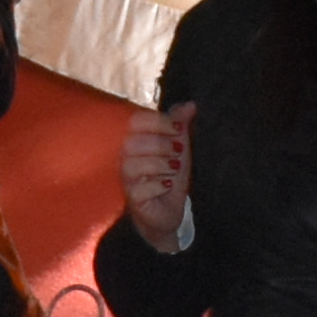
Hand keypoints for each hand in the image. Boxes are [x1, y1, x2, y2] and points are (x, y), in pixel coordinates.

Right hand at [114, 101, 199, 255]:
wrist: (168, 211)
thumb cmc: (169, 177)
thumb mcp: (179, 149)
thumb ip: (180, 126)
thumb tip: (190, 105)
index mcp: (136, 141)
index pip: (136, 121)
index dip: (158, 122)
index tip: (178, 130)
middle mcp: (125, 158)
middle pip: (132, 142)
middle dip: (160, 145)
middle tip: (177, 153)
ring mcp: (126, 179)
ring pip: (133, 165)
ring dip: (159, 165)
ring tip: (173, 170)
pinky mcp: (132, 199)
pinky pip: (140, 189)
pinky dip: (158, 186)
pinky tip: (167, 186)